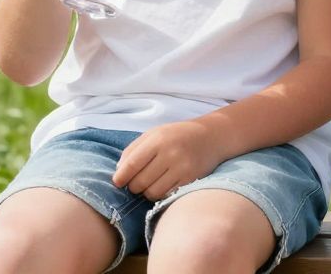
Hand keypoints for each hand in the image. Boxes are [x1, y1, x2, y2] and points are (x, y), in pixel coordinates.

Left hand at [112, 121, 226, 199]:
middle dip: (133, 186)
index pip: (131, 165)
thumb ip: (133, 150)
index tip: (118, 182)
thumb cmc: (177, 135)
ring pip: (151, 193)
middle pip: (139, 183)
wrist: (212, 136)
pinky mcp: (191, 180)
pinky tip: (164, 184)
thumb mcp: (154, 134)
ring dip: (147, 191)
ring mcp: (182, 168)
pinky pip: (166, 195)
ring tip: (152, 182)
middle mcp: (170, 154)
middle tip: (138, 181)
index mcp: (158, 140)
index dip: (120, 177)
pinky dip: (160, 193)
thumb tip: (118, 173)